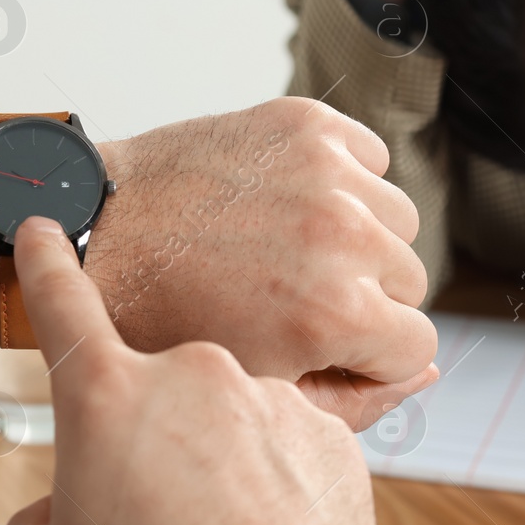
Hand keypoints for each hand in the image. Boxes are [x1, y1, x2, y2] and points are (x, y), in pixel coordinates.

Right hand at [1, 216, 380, 524]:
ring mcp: (271, 399)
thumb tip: (62, 514)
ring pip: (227, 420)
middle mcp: (195, 375)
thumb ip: (37, 521)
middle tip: (148, 516)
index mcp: (110, 394)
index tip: (46, 229)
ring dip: (216, 463)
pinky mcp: (330, 436)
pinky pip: (286, 448)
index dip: (46, 265)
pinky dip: (273, 482)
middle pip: (155, 390)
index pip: (63, 305)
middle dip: (148, 441)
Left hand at [87, 97, 438, 432]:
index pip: (417, 345)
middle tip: (294, 298)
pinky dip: (342, 182)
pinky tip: (286, 204)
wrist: (96, 229)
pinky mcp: (307, 125)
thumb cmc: (162, 319)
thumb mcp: (256, 390)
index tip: (321, 345)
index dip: (369, 356)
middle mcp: (343, 236)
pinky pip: (370, 159)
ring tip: (289, 250)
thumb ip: (354, 399)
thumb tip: (428, 374)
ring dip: (358, 238)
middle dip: (365, 297)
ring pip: (397, 220)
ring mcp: (327, 172)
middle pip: (411, 282)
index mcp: (336, 313)